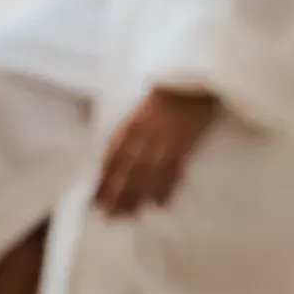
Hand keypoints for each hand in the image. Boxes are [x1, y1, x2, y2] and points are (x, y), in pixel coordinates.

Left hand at [95, 88, 215, 217]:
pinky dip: (166, 189)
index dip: (104, 178)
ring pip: (147, 174)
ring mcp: (166, 141)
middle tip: (109, 215)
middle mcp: (146, 134)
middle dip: (117, 194)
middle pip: (128, 170)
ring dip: (137, 196)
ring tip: (129, 215)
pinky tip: (160, 204)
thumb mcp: (144, 107)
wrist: (198, 78)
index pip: (113, 156)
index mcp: (133, 123)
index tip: (95, 197)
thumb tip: (117, 155)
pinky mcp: (186, 145)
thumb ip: (131, 129)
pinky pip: (174, 171)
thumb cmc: (171, 91)